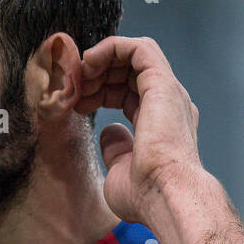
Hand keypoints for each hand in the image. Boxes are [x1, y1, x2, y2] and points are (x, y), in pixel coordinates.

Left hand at [74, 36, 205, 223]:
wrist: (166, 196)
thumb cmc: (147, 195)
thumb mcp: (120, 170)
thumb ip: (116, 148)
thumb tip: (109, 132)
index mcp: (162, 123)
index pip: (130, 93)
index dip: (100, 93)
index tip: (78, 105)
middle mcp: (169, 104)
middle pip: (130, 72)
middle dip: (97, 76)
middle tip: (74, 90)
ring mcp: (168, 92)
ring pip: (135, 55)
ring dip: (102, 60)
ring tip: (80, 75)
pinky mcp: (162, 83)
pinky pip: (139, 48)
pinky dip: (112, 48)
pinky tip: (90, 62)